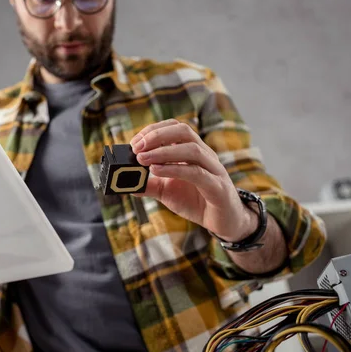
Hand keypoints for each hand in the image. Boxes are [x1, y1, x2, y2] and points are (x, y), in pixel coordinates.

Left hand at [130, 119, 252, 240]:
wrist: (224, 223)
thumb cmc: (196, 202)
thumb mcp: (167, 192)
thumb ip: (148, 185)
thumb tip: (125, 182)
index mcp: (193, 151)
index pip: (175, 128)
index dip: (154, 130)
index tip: (135, 141)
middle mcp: (205, 155)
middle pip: (184, 132)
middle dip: (157, 135)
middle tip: (136, 147)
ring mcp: (214, 170)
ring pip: (192, 149)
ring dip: (163, 151)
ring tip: (142, 159)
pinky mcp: (218, 188)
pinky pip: (197, 173)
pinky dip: (175, 169)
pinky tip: (157, 171)